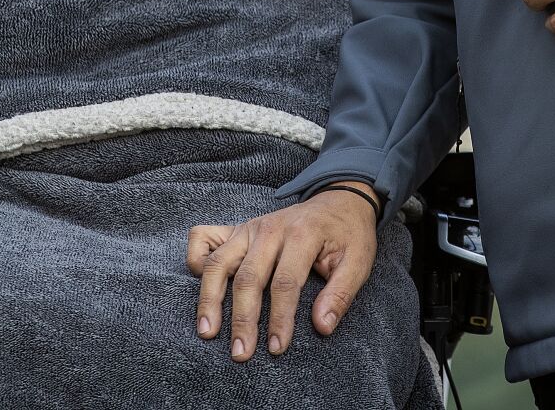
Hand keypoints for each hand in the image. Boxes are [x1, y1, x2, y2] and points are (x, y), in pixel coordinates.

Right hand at [188, 186, 378, 360]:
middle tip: (241, 354)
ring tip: (207, 332)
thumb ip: (341, 293)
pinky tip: (201, 289)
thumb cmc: (348, 235)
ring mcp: (249, 228)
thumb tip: (322, 326)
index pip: (285, 282)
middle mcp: (269, 229)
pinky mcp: (236, 230)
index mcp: (302, 234)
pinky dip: (195, 260)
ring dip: (210, 298)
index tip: (277, 347)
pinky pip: (202, 238)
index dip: (280, 318)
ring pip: (218, 262)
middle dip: (242, 319)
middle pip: (247, 277)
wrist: (338, 200)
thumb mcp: (359, 261)